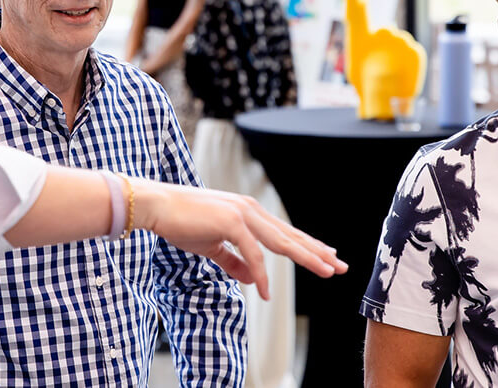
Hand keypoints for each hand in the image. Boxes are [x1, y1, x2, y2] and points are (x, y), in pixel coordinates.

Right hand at [132, 179, 347, 299]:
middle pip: (290, 236)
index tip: (327, 256)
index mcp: (248, 213)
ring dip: (306, 258)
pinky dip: (260, 275)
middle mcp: (251, 210)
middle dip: (317, 252)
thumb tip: (250, 279)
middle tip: (340, 266)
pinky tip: (265, 291)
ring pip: (281, 242)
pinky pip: (251, 255)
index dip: (307, 246)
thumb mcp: (212, 246)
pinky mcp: (231, 222)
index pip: (284, 232)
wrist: (157, 207)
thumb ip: (232, 261)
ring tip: (325, 272)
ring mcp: (242, 214)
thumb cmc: (181, 223)